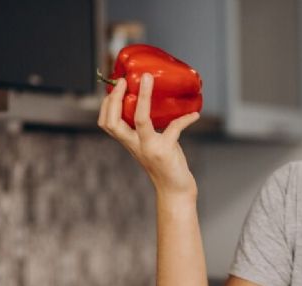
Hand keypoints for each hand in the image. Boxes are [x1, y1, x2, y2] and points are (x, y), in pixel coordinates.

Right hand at [98, 73, 200, 197]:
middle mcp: (135, 145)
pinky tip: (194, 115)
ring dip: (144, 96)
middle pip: (113, 121)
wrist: (175, 191)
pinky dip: (186, 119)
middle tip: (124, 80)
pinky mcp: (166, 151)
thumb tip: (162, 103)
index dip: (107, 103)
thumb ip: (152, 128)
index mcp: (129, 142)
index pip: (107, 123)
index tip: (117, 84)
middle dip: (115, 98)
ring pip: (140, 119)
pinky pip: (175, 127)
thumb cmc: (165, 165)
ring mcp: (149, 147)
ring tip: (148, 79)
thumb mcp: (153, 144)